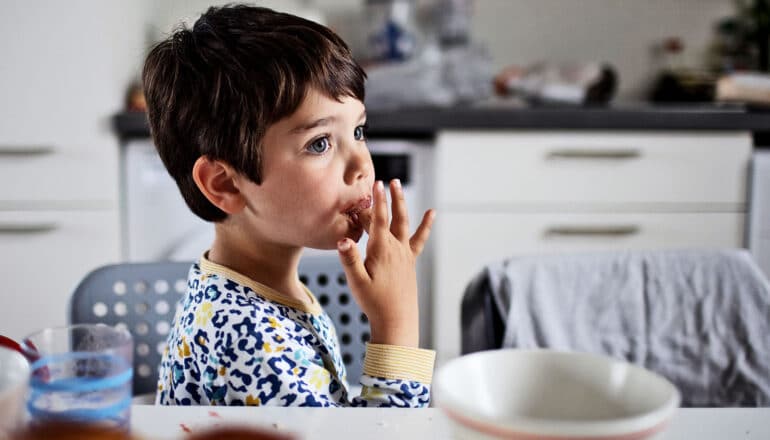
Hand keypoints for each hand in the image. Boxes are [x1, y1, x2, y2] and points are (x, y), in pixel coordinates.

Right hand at [336, 179, 433, 347]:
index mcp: (382, 250)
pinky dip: (426, 226)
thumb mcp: (357, 282)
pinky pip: (419, 239)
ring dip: (402, 206)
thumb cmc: (374, 303)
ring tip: (399, 189)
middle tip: (390, 181)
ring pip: (405, 224)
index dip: (378, 201)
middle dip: (392, 198)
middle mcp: (396, 249)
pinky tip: (432, 214)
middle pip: (395, 217)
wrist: (397, 321)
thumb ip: (350, 259)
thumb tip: (343, 239)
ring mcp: (405, 255)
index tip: (376, 183)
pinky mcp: (410, 262)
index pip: (379, 220)